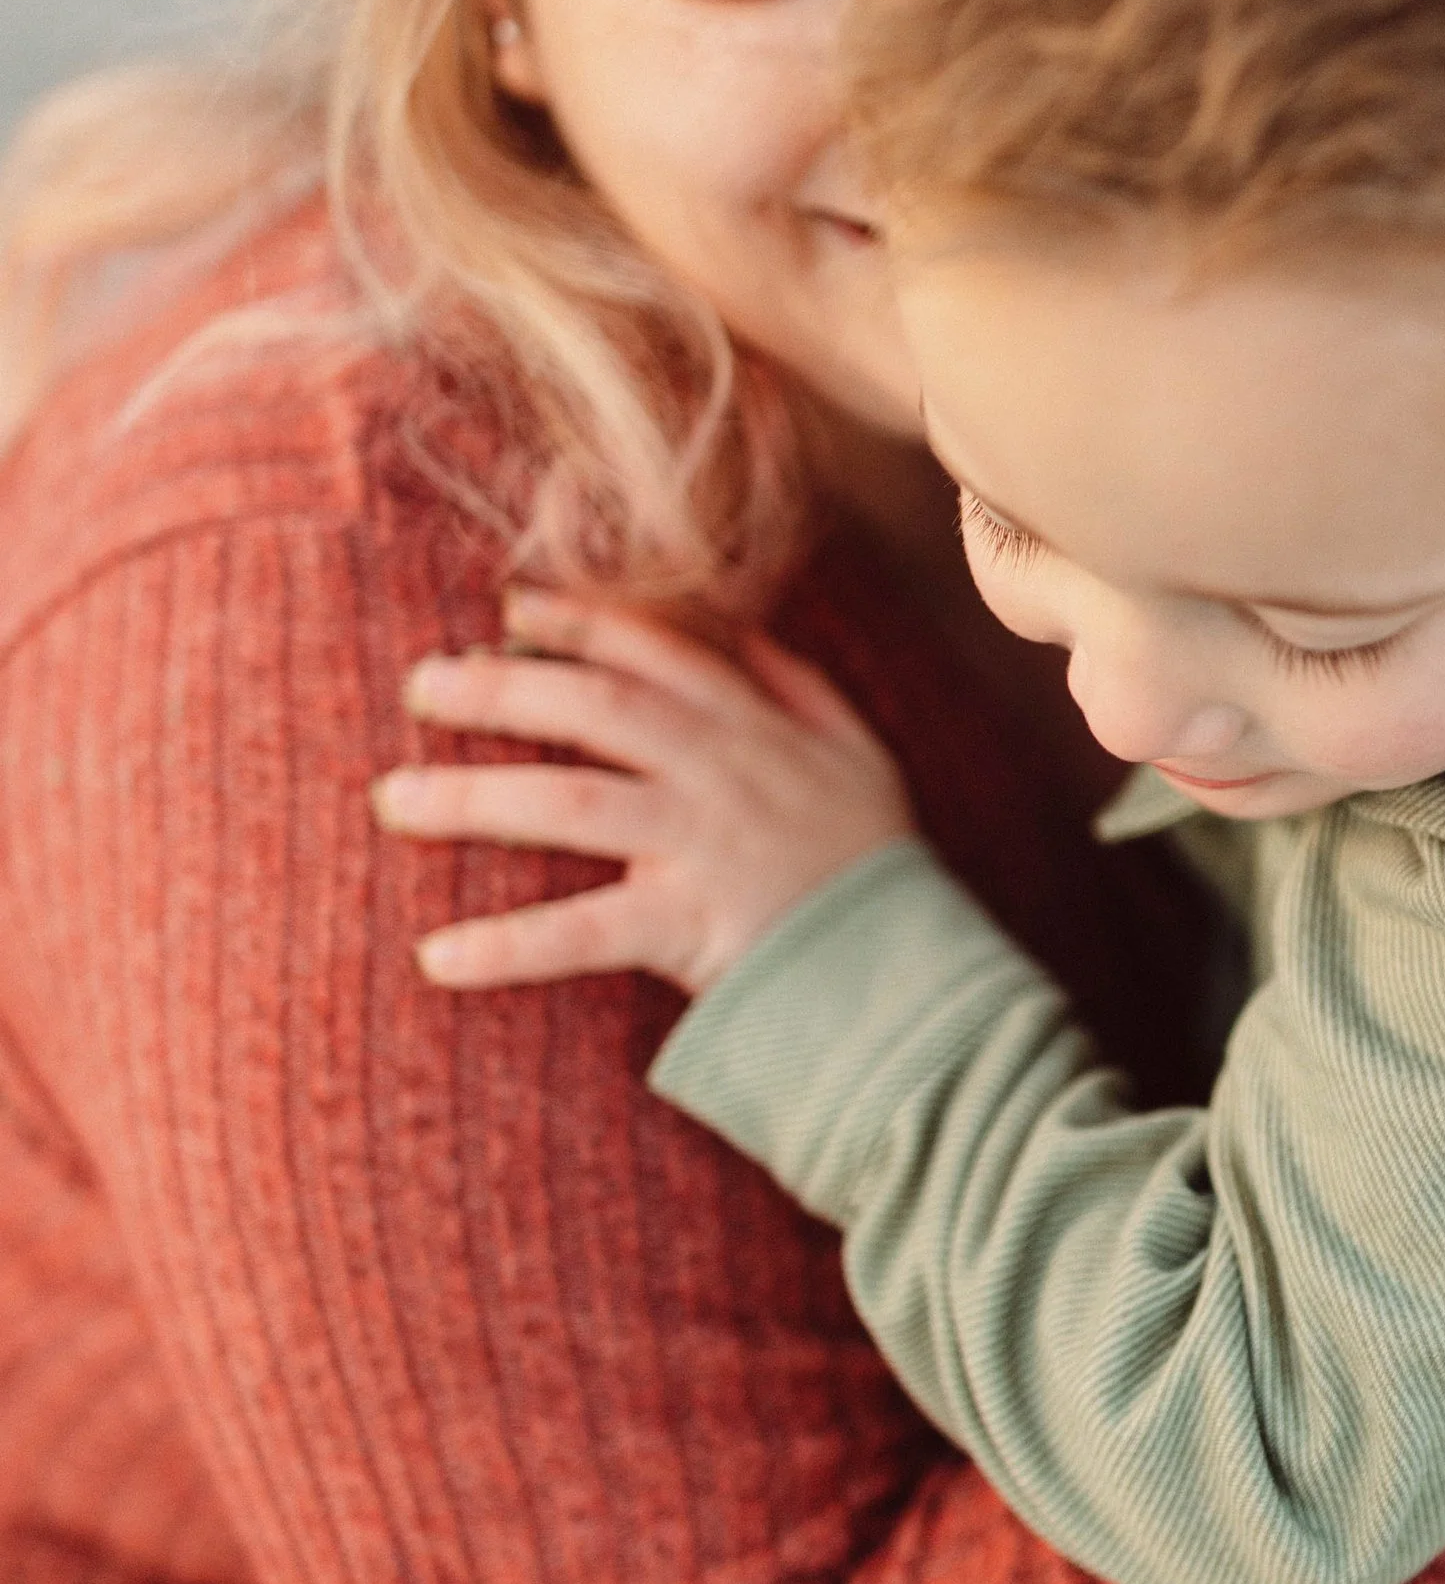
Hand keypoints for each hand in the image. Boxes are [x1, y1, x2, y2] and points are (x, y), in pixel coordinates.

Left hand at [372, 587, 914, 994]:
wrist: (913, 974)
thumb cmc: (873, 866)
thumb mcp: (856, 755)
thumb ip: (797, 688)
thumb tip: (741, 631)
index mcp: (753, 726)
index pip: (654, 651)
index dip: (577, 621)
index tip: (507, 609)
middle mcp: (721, 769)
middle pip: (593, 707)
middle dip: (499, 688)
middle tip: (418, 686)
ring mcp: (704, 844)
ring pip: (570, 803)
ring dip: (472, 798)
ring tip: (393, 801)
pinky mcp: (691, 925)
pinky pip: (582, 932)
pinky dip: (507, 945)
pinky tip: (437, 957)